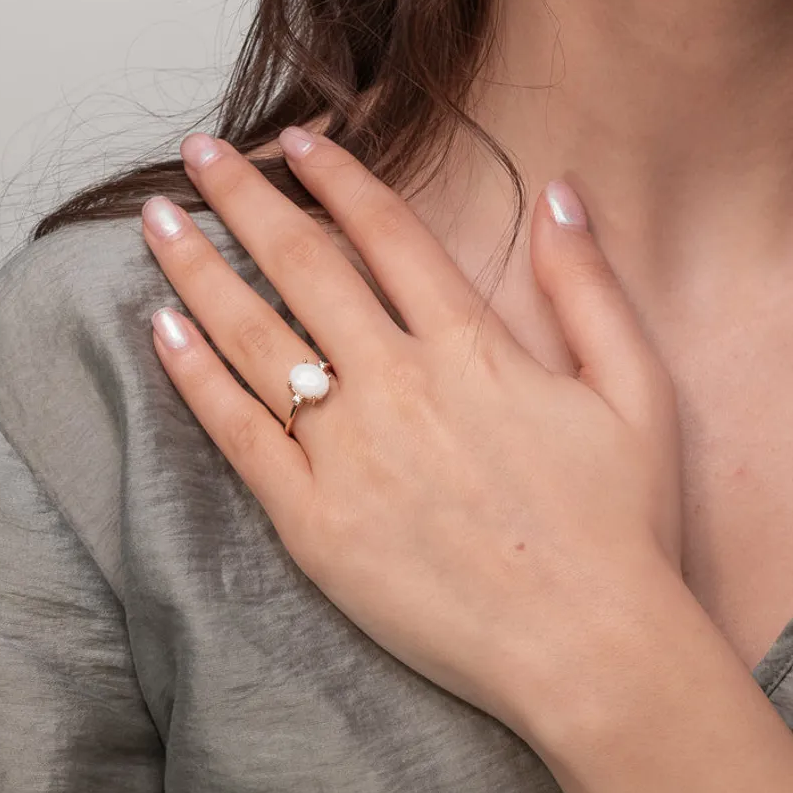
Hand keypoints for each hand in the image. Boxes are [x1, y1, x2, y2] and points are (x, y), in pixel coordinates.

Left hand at [140, 126, 683, 746]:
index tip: (295, 141)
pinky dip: (194, 379)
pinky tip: (159, 330)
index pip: (386, 233)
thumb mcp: (635, 391)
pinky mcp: (312, 521)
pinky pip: (238, 436)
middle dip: (245, 199)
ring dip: (200, 271)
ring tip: (158, 221)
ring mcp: (346, 453)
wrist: (586, 650)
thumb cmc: (618, 525)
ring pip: (255, 339)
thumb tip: (557, 196)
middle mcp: (397, 385)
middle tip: (199, 153)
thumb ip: (589, 287)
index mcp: (470, 348)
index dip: (336, 177)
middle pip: (304, 267)